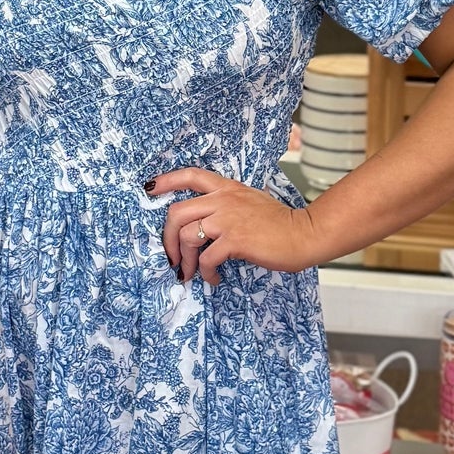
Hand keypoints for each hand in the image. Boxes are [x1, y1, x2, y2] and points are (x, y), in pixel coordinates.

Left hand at [148, 168, 319, 285]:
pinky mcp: (235, 239)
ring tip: (192, 273)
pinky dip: (206, 273)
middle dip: (167, 239)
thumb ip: (229, 205)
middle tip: (172, 257)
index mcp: (228, 188)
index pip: (191, 175)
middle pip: (177, 212)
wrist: (303, 234)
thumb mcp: (251, 201)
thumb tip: (207, 224)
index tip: (149, 188)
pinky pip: (206, 258)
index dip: (167, 181)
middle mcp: (224, 199)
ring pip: (188, 236)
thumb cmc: (281, 223)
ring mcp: (228, 219)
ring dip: (185, 260)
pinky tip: (214, 278)